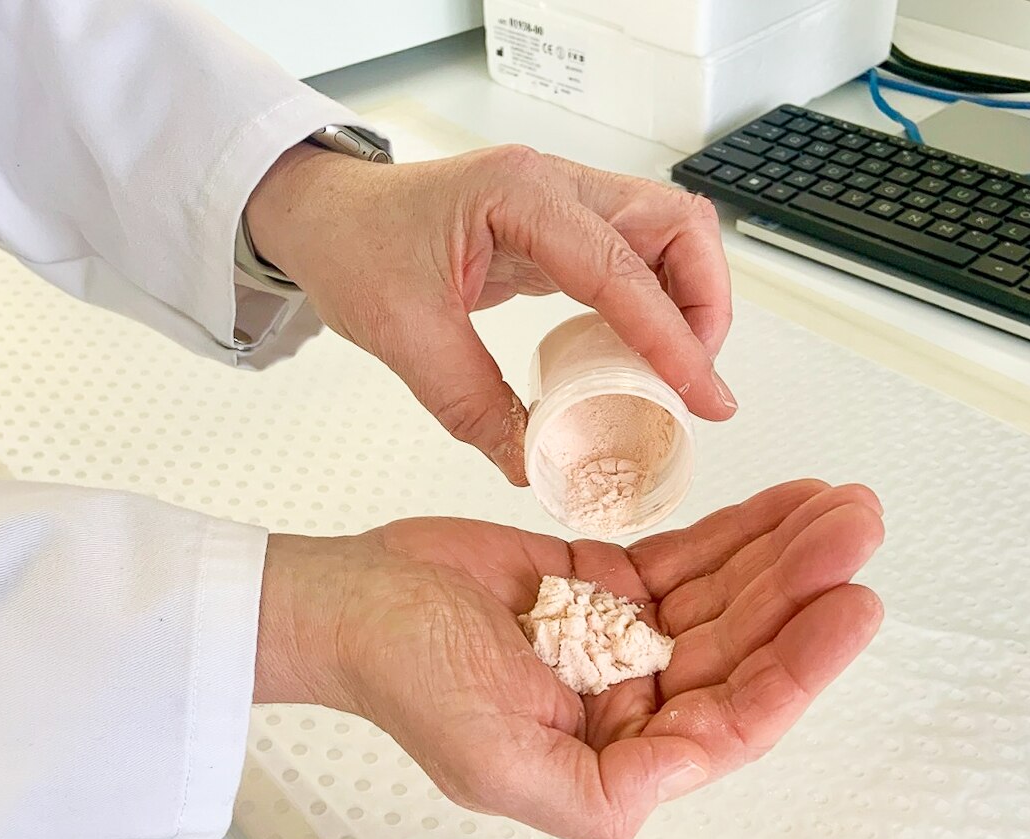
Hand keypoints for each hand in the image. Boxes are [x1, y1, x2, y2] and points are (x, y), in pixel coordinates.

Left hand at [244, 144, 735, 484]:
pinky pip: (634, 257)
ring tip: (675, 372)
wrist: (325, 218)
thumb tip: (533, 462)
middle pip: (676, 225)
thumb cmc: (353, 247)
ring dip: (689, 301)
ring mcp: (561, 202)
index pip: (621, 266)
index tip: (704, 395)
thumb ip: (471, 404)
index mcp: (518, 195)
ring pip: (667, 235)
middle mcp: (553, 186)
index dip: (672, 336)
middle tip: (694, 380)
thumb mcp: (403, 336)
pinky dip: (655, 304)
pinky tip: (640, 356)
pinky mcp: (559, 229)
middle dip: (704, 303)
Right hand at [255, 480, 884, 838]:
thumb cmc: (404, 679)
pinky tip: (784, 505)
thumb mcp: (496, 762)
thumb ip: (597, 790)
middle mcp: (632, 702)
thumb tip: (690, 767)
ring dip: (786, 552)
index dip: (799, 664)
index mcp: (616, 757)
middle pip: (743, 645)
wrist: (352, 601)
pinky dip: (739, 531)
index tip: (850, 606)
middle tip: (857, 532)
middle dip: (805, 588)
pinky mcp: (607, 581)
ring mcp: (623, 637)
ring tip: (842, 507)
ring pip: (727, 595)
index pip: (732, 716)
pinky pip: (690, 557)